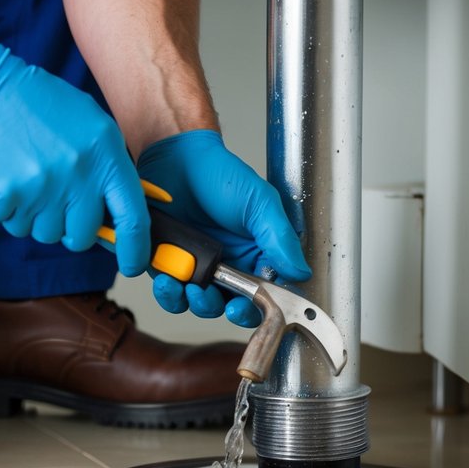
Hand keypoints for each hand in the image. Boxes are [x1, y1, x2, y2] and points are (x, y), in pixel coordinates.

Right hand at [0, 35, 149, 275]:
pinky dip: (7, 208)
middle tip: (56, 203)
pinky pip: (12, 223)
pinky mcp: (7, 196)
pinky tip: (5, 177)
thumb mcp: (91, 125)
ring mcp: (42, 187)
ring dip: (34, 217)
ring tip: (26, 179)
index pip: (132, 217)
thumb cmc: (39, 106)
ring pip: (44, 233)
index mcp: (105, 154)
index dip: (135, 249)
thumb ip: (109, 168)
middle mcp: (78, 175)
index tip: (132, 264)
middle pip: (82, 236)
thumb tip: (124, 217)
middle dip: (70, 230)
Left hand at [138, 130, 310, 326]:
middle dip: (226, 309)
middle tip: (222, 303)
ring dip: (196, 303)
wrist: (176, 158)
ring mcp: (198, 268)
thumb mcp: (260, 203)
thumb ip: (280, 238)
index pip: (264, 294)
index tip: (249, 305)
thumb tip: (300, 271)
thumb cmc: (220, 174)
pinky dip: (169, 293)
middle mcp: (229, 266)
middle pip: (231, 307)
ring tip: (191, 287)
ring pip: (200, 305)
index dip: (258, 307)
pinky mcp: (170, 266)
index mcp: (256, 254)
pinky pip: (170, 293)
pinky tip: (169, 279)